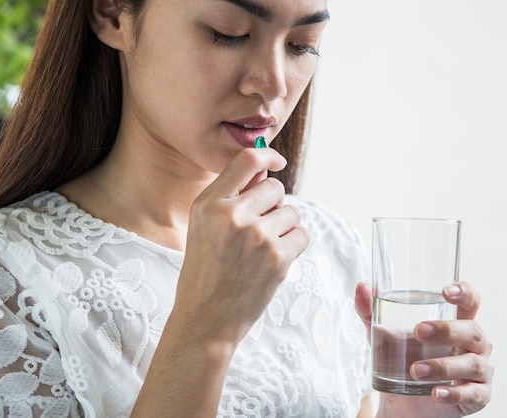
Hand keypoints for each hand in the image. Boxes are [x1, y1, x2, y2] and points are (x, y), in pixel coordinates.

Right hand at [175, 148, 309, 344]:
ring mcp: (256, 236)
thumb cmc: (205, 272)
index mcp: (208, 204)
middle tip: (258, 230)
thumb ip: (232, 197)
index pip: (246, 160)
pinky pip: (302, 235)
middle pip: (275, 188)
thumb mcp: (203, 227)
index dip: (268, 154)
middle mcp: (231, 215)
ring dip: (285, 228)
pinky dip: (294, 246)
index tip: (278, 161)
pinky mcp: (277, 258)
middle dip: (273, 205)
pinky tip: (273, 261)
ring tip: (262, 250)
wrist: (205, 319)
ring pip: (292, 212)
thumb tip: (266, 167)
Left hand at [355, 282, 493, 416]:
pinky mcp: (478, 397)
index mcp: (457, 324)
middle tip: (418, 331)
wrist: (403, 404)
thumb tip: (361, 287)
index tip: (446, 291)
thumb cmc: (403, 361)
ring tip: (415, 370)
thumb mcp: (383, 336)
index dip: (465, 293)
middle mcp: (474, 345)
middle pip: (474, 331)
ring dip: (443, 366)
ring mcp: (480, 372)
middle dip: (447, 330)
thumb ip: (370, 312)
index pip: (471, 302)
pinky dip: (455, 393)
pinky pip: (473, 394)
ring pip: (474, 364)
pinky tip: (437, 393)